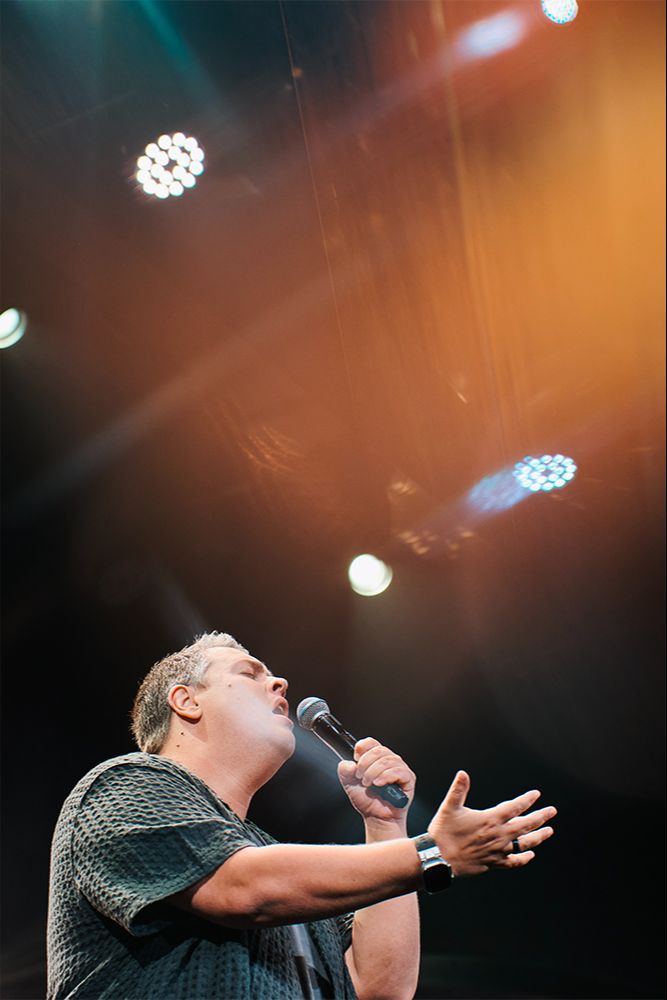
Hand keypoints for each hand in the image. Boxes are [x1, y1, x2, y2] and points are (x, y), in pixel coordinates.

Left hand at [338, 737, 415, 826]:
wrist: (376, 817)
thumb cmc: (367, 800)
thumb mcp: (349, 783)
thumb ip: (345, 770)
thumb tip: (349, 764)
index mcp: (376, 758)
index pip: (371, 742)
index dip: (362, 748)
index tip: (356, 759)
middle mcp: (390, 760)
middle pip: (379, 749)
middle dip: (365, 763)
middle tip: (360, 777)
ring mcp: (400, 768)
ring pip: (387, 760)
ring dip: (374, 772)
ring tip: (369, 783)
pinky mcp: (408, 779)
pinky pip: (399, 771)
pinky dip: (386, 776)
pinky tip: (378, 784)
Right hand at [427, 771, 555, 876]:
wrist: (438, 859)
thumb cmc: (443, 832)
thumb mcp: (449, 807)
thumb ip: (458, 790)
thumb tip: (463, 773)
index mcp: (490, 819)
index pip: (514, 807)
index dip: (526, 800)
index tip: (536, 795)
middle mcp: (498, 835)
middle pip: (526, 825)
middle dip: (541, 817)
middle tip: (552, 811)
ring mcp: (498, 851)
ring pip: (524, 843)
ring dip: (538, 837)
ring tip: (549, 831)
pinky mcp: (494, 863)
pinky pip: (514, 862)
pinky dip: (524, 858)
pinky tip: (530, 855)